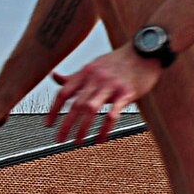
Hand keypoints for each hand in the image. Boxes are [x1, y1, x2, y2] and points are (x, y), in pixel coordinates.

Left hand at [46, 46, 160, 145]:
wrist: (145, 52)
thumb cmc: (118, 62)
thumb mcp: (93, 65)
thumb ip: (75, 76)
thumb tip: (54, 76)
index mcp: (86, 72)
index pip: (64, 92)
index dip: (54, 109)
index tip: (48, 125)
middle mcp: (96, 78)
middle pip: (76, 104)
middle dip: (66, 124)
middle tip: (60, 140)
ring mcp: (111, 85)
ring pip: (91, 109)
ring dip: (82, 128)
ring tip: (78, 141)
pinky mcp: (126, 93)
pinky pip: (113, 114)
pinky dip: (104, 129)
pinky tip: (100, 139)